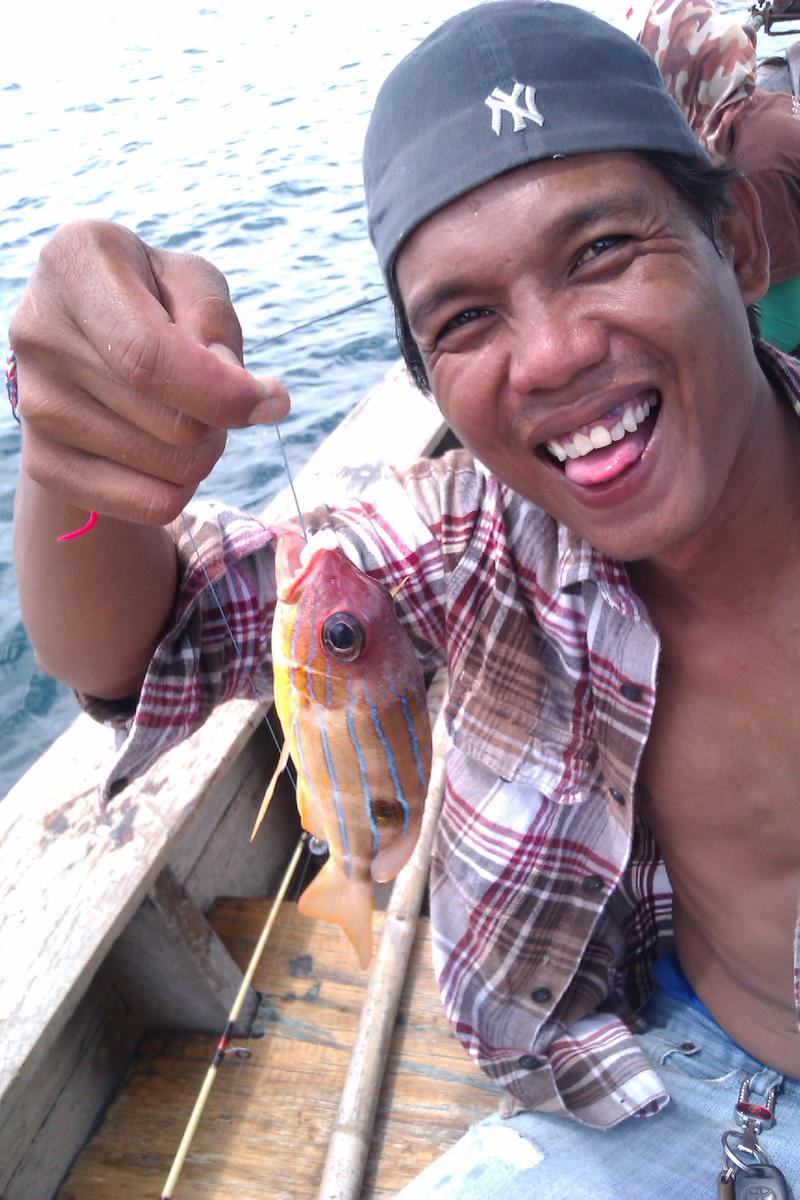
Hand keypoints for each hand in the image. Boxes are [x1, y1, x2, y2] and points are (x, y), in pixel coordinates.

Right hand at [9, 219, 289, 524]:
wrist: (84, 342)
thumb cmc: (152, 301)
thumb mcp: (191, 283)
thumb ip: (218, 324)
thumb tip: (255, 399)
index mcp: (74, 266)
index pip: (149, 358)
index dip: (221, 393)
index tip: (271, 401)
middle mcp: (39, 334)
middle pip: (174, 424)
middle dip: (222, 419)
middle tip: (214, 394)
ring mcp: (34, 405)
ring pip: (171, 469)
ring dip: (204, 452)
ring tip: (181, 412)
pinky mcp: (44, 464)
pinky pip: (152, 504)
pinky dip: (181, 486)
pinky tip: (165, 450)